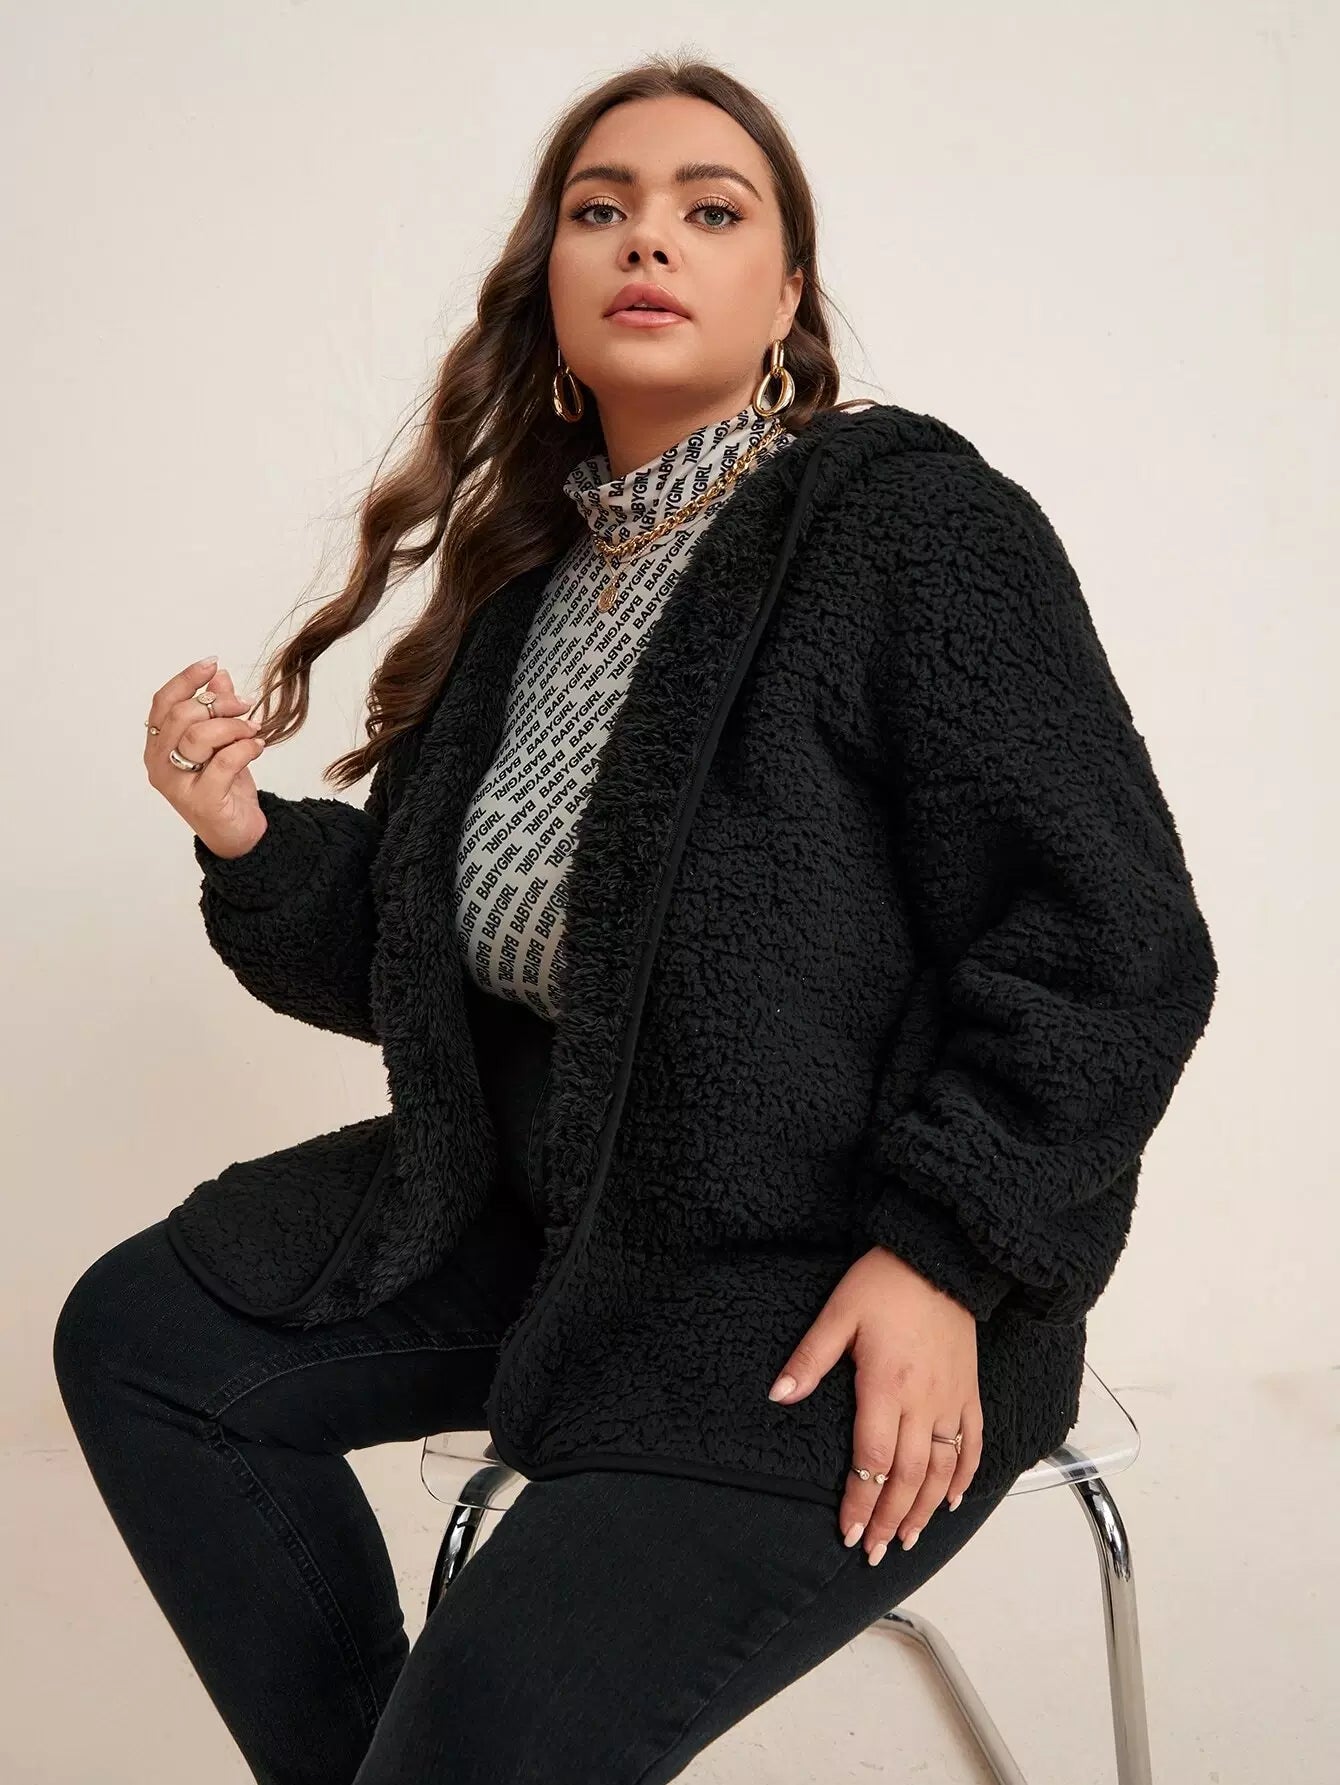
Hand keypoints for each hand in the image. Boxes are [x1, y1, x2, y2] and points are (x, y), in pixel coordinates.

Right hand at [144, 656, 268, 858]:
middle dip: (218, 703)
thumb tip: (220, 676)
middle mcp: (159, 764)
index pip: (163, 703)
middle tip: (245, 704)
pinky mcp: (202, 801)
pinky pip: (224, 762)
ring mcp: (177, 785)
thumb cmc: (225, 786)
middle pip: (181, 716)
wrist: (238, 834)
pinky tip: (258, 746)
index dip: (186, 679)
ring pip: (199, 737)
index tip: (212, 664)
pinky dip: (245, 748)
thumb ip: (216, 711)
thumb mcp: (221, 743)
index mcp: (157, 746)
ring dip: (233, 726)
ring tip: (253, 729)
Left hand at [767, 1245, 983, 1561]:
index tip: (850, 1534)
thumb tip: (778, 1395)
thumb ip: (810, 1360)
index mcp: (886, 1387)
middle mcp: (923, 1402)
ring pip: (941, 1470)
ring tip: (908, 1538)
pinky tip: (952, 1500)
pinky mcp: (969, 1390)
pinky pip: (971, 1442)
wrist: (941, 1257)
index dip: (860, 1502)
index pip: (872, 1461)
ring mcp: (951, 1399)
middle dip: (889, 1519)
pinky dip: (963, 1476)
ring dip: (924, 1509)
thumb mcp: (838, 1313)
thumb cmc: (885, 1282)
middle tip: (876, 1552)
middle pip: (908, 1477)